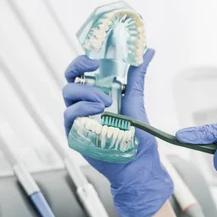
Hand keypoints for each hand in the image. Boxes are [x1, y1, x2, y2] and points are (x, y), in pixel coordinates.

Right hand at [62, 49, 172, 216]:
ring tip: (105, 101)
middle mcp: (86, 105)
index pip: (81, 73)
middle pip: (70, 81)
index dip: (82, 62)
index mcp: (98, 94)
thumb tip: (147, 51)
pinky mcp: (75, 135)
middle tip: (93, 68)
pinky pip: (69, 116)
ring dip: (85, 92)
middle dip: (78, 70)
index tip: (93, 57)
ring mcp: (79, 119)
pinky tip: (97, 110)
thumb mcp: (137, 100)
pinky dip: (82, 109)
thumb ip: (137, 75)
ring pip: (68, 96)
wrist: (138, 165)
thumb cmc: (138, 136)